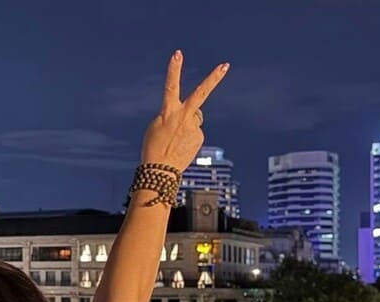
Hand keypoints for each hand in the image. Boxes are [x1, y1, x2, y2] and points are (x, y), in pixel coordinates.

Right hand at [141, 51, 228, 170]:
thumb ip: (175, 114)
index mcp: (168, 111)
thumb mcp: (157, 125)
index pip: (171, 86)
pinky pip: (195, 132)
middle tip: (226, 65)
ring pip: (194, 118)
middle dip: (213, 78)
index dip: (174, 69)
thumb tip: (195, 114)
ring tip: (175, 140)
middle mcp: (184, 117)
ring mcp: (194, 127)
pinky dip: (188, 137)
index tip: (178, 53)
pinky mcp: (200, 138)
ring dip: (187, 125)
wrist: (160, 170)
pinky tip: (180, 146)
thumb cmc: (153, 146)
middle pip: (201, 93)